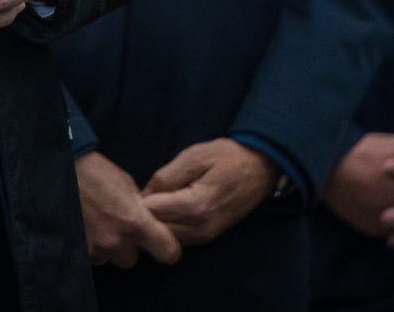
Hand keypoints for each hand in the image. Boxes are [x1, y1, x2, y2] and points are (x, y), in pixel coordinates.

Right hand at [75, 151, 180, 268]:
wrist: (62, 171)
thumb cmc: (96, 173)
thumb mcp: (127, 185)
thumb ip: (141, 209)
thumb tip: (149, 221)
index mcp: (136, 223)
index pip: (168, 253)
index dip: (167, 248)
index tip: (162, 242)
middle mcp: (117, 241)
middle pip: (132, 259)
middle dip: (127, 246)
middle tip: (118, 227)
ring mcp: (96, 249)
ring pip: (109, 258)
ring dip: (107, 247)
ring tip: (98, 224)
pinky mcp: (79, 250)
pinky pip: (91, 256)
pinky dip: (91, 245)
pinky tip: (87, 227)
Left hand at [142, 138, 276, 245]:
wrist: (259, 169)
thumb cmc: (226, 157)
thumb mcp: (193, 156)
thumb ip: (166, 177)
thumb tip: (142, 195)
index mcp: (195, 207)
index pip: (151, 212)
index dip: (138, 199)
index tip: (134, 188)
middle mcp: (199, 229)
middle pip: (157, 229)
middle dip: (144, 213)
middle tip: (140, 193)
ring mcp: (205, 237)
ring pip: (166, 237)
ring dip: (156, 221)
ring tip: (155, 198)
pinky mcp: (207, 238)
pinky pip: (178, 237)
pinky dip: (168, 225)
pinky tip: (167, 207)